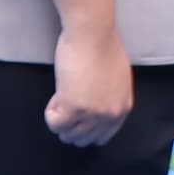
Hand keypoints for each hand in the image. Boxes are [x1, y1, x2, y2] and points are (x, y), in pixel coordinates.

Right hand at [45, 22, 133, 144]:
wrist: (93, 34)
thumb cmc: (103, 47)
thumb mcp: (118, 78)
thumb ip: (110, 97)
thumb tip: (97, 105)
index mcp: (122, 108)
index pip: (102, 136)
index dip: (85, 128)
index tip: (77, 117)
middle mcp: (109, 115)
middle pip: (83, 139)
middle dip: (70, 126)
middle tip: (66, 104)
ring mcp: (92, 113)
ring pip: (67, 134)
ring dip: (60, 119)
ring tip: (63, 95)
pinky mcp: (73, 108)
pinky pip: (55, 123)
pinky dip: (51, 113)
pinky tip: (57, 94)